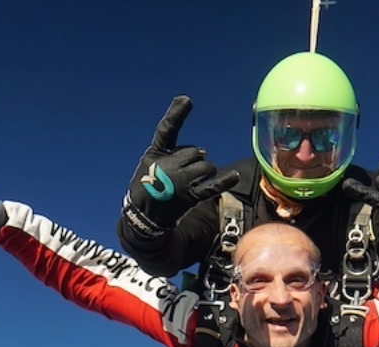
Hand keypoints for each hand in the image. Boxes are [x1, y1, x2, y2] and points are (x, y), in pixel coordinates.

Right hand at [123, 96, 239, 237]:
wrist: (143, 215)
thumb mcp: (150, 163)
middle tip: (182, 174)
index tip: (186, 100)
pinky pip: (212, 187)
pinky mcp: (190, 197)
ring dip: (204, 173)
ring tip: (190, 183)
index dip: (176, 114)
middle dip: (194, 161)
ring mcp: (180, 182)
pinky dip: (225, 181)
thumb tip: (204, 152)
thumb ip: (174, 152)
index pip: (167, 130)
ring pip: (206, 167)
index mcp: (155, 153)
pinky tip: (234, 176)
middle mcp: (168, 166)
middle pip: (196, 152)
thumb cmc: (149, 185)